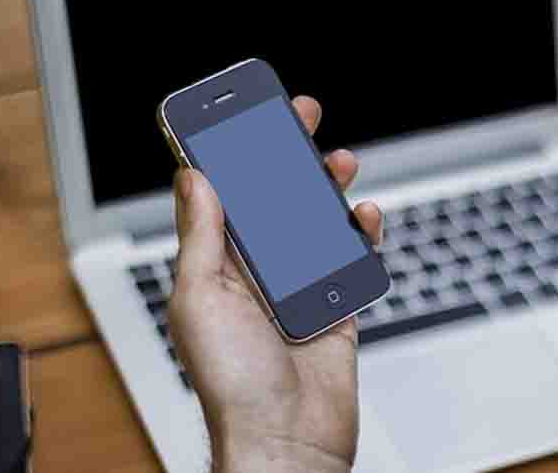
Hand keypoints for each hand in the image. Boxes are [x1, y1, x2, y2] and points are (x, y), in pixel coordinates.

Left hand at [167, 96, 382, 472]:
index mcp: (216, 268)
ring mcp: (297, 289)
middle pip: (272, 201)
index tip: (241, 116)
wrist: (286, 440)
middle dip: (284, 157)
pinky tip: (363, 217)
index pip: (223, 198)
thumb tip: (194, 178)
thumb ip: (202, 236)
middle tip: (299, 118)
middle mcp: (255, 274)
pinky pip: (350, 260)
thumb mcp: (200, 298)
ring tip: (338, 161)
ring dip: (325, 188)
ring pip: (314, 223)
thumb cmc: (232, 383)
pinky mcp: (334, 307)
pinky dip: (360, 234)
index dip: (231, 154)